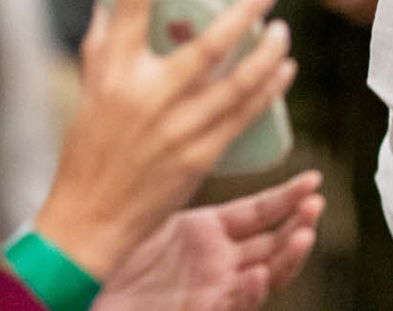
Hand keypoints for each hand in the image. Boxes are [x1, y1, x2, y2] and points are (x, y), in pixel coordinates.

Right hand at [32, 0, 297, 278]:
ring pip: (237, 82)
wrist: (91, 220)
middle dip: (240, 11)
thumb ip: (105, 38)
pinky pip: (244, 115)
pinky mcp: (200, 156)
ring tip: (280, 29)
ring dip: (267, 52)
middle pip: (204, 46)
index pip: (127, 9)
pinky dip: (267, 89)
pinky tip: (282, 70)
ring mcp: (178, 129)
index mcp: (113, 75)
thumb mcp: (90, 88)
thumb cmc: (89, 147)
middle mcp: (147, 98)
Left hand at [92, 172, 324, 310]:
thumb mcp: (146, 196)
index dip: (290, 198)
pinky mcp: (195, 310)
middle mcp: (216, 260)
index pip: (262, 212)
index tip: (314, 180)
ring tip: (302, 235)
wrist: (76, 281)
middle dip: (298, 224)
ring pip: (264, 277)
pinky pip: (229, 306)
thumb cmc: (106, 241)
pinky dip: (246, 293)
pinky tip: (256, 275)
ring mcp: (209, 288)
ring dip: (287, 258)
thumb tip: (185, 102)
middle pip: (273, 244)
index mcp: (209, 232)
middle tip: (315, 204)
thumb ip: (170, 158)